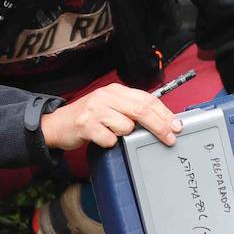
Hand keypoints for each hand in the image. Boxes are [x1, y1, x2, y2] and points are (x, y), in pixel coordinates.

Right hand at [40, 83, 183, 150]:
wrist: (56, 124)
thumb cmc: (88, 117)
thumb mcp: (110, 106)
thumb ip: (131, 109)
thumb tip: (161, 120)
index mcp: (115, 90)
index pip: (147, 99)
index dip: (164, 113)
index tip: (176, 125)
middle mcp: (106, 96)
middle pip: (142, 110)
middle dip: (160, 126)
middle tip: (170, 138)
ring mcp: (95, 110)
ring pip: (126, 127)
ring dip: (124, 135)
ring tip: (111, 132)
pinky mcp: (87, 126)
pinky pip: (111, 139)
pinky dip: (109, 143)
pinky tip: (100, 138)